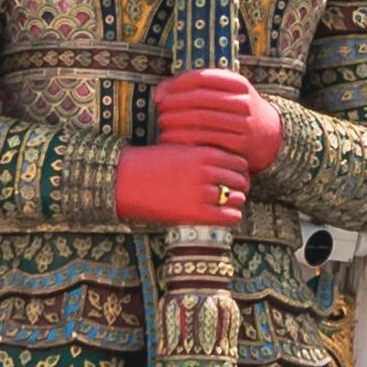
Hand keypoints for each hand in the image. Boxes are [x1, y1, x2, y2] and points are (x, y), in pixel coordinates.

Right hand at [115, 140, 252, 231]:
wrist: (125, 179)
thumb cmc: (153, 164)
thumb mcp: (182, 150)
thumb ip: (205, 156)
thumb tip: (228, 165)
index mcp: (204, 153)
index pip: (240, 162)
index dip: (241, 171)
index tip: (236, 176)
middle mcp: (206, 172)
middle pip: (241, 180)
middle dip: (240, 186)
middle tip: (235, 191)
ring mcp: (201, 193)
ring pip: (237, 198)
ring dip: (236, 201)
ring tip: (229, 204)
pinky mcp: (194, 213)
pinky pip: (228, 216)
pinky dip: (232, 216)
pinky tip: (227, 215)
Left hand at [154, 69, 283, 172]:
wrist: (267, 135)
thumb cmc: (234, 111)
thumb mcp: (224, 93)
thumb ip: (193, 88)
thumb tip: (159, 94)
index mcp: (239, 83)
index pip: (202, 78)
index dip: (178, 85)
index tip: (163, 95)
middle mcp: (243, 101)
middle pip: (200, 99)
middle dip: (174, 105)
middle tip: (159, 112)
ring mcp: (243, 122)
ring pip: (202, 119)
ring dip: (176, 122)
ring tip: (162, 125)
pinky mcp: (240, 143)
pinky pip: (206, 139)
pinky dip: (185, 139)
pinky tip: (172, 140)